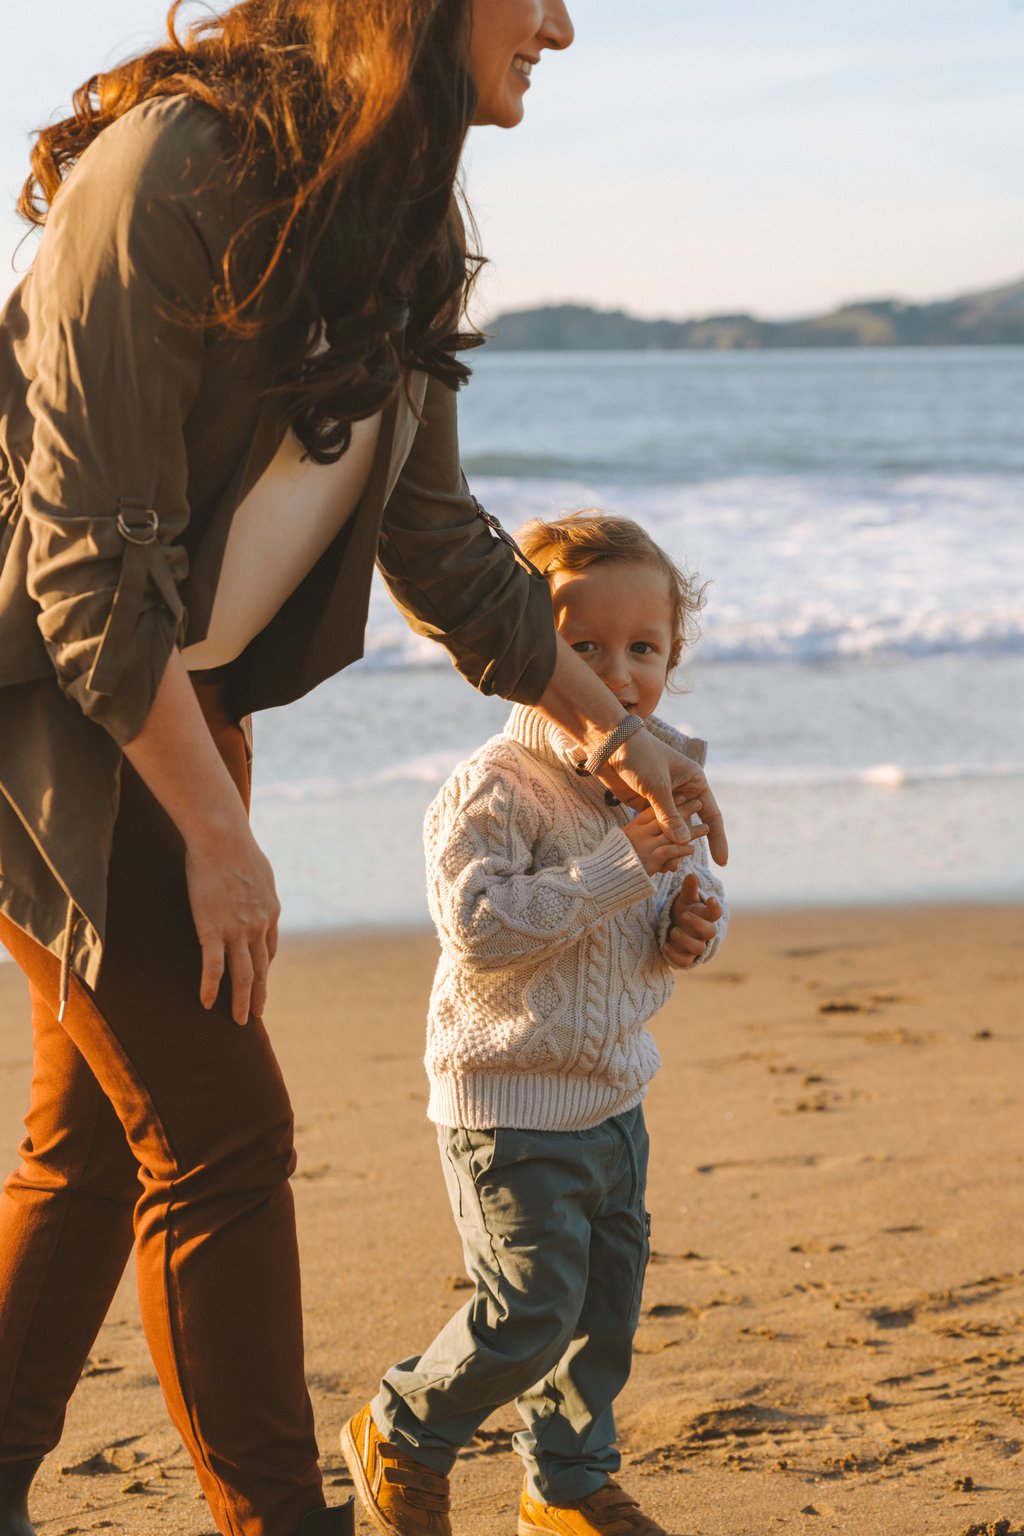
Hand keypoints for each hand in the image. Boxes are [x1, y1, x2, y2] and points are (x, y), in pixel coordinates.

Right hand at [185, 827, 280, 1024]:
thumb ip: (259, 885)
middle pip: (261, 968)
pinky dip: (211, 988)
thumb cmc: (237, 847)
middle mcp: (259, 926)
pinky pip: (213, 967)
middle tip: (256, 1015)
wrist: (222, 838)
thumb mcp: (260, 869)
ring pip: (243, 975)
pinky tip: (207, 1003)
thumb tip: (256, 884)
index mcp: (270, 912)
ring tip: (240, 1021)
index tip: (259, 980)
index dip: (264, 967)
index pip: (269, 949)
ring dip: (242, 1001)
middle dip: (259, 994)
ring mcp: (237, 930)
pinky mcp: (213, 929)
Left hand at [596, 728, 726, 864]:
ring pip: (672, 827)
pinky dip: (656, 839)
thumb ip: (670, 816)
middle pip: (691, 824)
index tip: (722, 862)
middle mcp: (682, 790)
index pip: (711, 815)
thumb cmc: (639, 757)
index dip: (718, 839)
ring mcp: (663, 798)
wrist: (609, 743)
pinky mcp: (645, 803)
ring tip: (668, 867)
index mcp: (694, 781)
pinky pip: (655, 825)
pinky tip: (655, 856)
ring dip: (671, 845)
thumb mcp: (657, 787)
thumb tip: (684, 842)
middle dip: (689, 845)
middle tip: (683, 866)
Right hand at [623, 804, 702, 875]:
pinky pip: (668, 852)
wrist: (605, 882)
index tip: (682, 796)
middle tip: (697, 803)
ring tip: (705, 828)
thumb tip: (656, 832)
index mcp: (632, 828)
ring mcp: (643, 847)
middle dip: (683, 811)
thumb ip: (642, 837)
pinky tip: (692, 849)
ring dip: (690, 831)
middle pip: (664, 819)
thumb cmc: (616, 864)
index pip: (652, 811)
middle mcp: (637, 834)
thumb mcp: (627, 845)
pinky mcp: (648, 861)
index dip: (669, 803)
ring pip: (670, 835)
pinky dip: (681, 850)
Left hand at [662, 871, 723, 968]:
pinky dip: (675, 956)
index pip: (716, 913)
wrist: (675, 930)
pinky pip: (685, 961)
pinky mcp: (685, 958)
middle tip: (683, 915)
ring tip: (673, 931)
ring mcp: (696, 946)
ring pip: (698, 947)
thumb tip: (691, 874)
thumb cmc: (684, 912)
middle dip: (698, 924)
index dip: (715, 907)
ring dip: (686, 940)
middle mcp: (704, 933)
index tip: (710, 899)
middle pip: (710, 932)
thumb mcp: (685, 900)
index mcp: (706, 917)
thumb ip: (689, 889)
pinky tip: (664, 946)